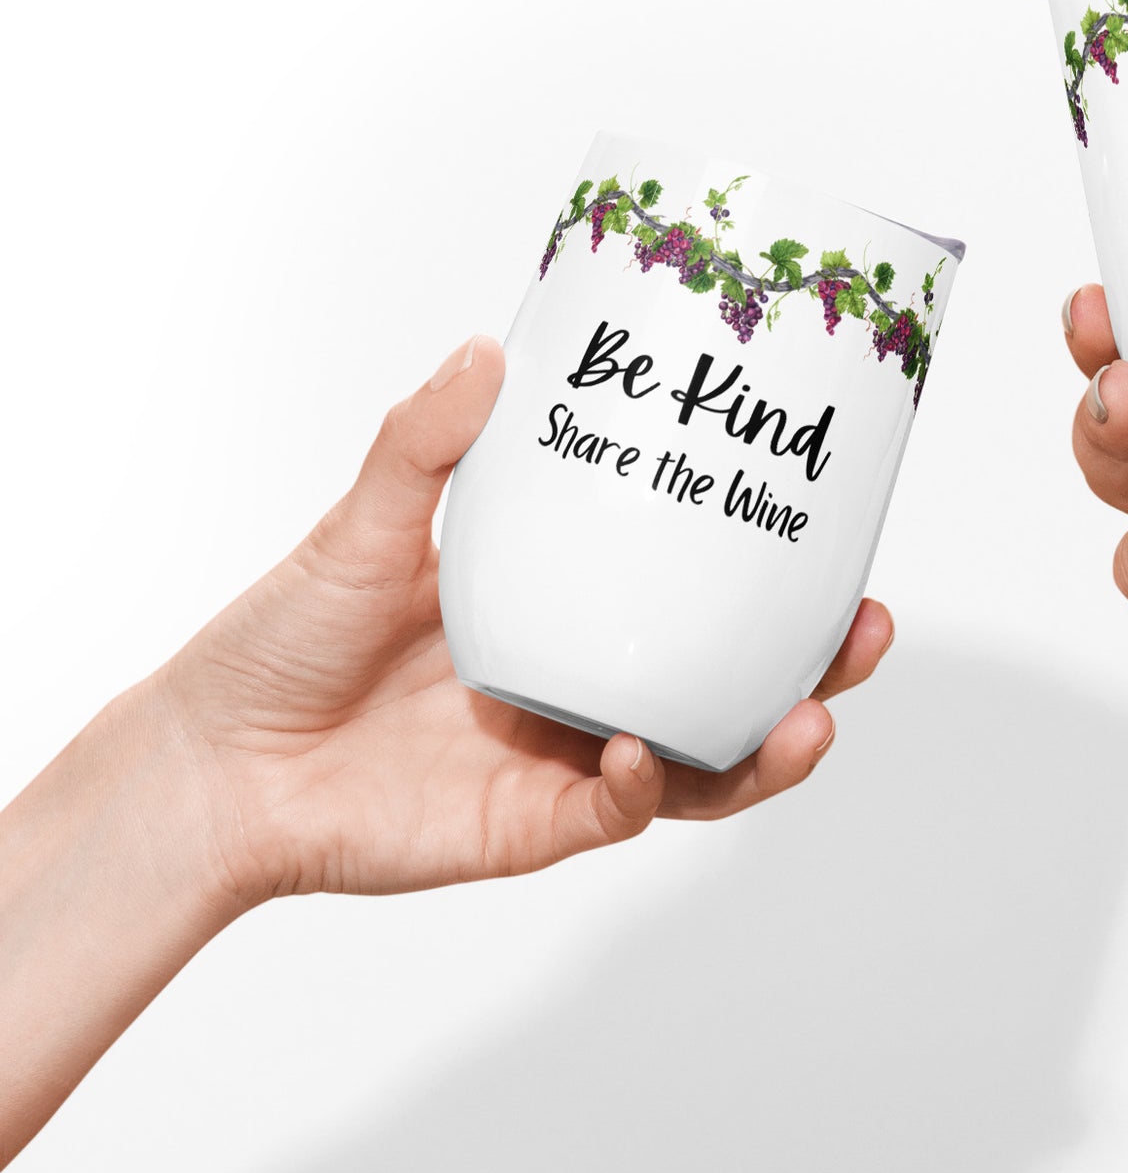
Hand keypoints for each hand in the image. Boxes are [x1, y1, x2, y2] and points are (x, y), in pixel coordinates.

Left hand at [149, 336, 892, 904]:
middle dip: (818, 668)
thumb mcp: (365, 526)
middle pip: (735, 685)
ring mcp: (570, 757)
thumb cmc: (284, 642)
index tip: (835, 526)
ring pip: (708, 764)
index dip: (776, 574)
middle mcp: (589, 684)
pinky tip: (646, 752)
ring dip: (771, 749)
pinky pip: (620, 810)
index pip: (696, 592)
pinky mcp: (537, 824)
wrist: (215, 763)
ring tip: (811, 717)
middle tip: (867, 628)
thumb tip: (487, 348)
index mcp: (568, 609)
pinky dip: (646, 784)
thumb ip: (427, 446)